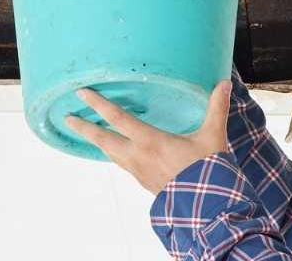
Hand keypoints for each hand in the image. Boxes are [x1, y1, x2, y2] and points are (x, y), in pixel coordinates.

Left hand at [65, 80, 232, 194]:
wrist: (206, 207)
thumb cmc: (207, 171)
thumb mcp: (213, 136)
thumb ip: (216, 108)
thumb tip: (224, 84)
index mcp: (150, 141)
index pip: (118, 118)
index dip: (99, 104)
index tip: (82, 93)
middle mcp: (138, 156)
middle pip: (103, 139)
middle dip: (84, 127)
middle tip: (67, 117)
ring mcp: (138, 171)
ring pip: (110, 153)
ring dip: (97, 141)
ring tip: (86, 132)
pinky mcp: (143, 182)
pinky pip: (122, 164)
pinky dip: (113, 153)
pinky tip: (116, 152)